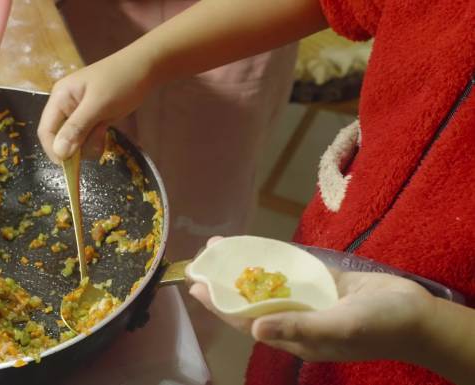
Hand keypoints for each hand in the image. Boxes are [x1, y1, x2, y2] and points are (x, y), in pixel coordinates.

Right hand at [37, 51, 155, 162]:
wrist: (146, 68)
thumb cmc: (121, 81)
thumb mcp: (98, 105)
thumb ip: (77, 128)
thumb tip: (58, 152)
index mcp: (60, 97)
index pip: (45, 130)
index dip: (54, 150)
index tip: (70, 165)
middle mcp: (65, 106)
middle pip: (60, 138)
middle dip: (76, 147)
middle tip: (95, 141)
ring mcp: (79, 113)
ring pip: (75, 141)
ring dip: (88, 144)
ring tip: (104, 131)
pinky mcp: (92, 119)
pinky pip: (87, 138)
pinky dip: (96, 140)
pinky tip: (106, 131)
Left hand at [187, 237, 436, 363]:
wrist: (418, 314)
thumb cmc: (380, 326)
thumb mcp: (339, 327)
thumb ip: (298, 326)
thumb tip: (254, 328)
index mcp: (295, 335)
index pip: (246, 319)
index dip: (220, 305)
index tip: (196, 288)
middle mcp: (295, 317)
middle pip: (251, 298)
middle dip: (226, 282)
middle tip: (203, 260)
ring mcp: (308, 299)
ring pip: (268, 282)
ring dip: (245, 267)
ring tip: (222, 247)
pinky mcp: (322, 283)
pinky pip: (291, 270)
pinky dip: (273, 258)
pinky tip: (257, 247)